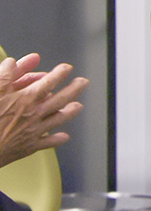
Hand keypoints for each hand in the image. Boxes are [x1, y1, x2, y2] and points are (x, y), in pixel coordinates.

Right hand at [0, 54, 85, 168]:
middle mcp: (34, 115)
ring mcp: (33, 132)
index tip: (67, 68)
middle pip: (61, 99)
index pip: (49, 82)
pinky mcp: (27, 148)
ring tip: (78, 106)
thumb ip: (5, 75)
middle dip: (74, 89)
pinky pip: (47, 143)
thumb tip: (13, 63)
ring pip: (58, 120)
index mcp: (26, 99)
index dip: (60, 73)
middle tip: (83, 82)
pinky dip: (56, 139)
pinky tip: (63, 137)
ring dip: (70, 112)